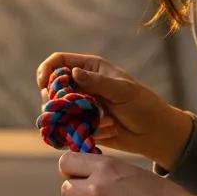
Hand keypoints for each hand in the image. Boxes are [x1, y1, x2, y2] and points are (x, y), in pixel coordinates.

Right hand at [37, 53, 190, 168]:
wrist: (153, 134)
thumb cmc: (143, 106)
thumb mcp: (123, 91)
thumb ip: (97, 82)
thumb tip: (72, 72)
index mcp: (90, 68)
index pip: (59, 61)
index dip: (47, 70)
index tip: (44, 84)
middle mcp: (82, 85)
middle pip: (51, 87)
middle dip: (54, 99)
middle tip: (66, 109)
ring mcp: (80, 106)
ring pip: (56, 110)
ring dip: (69, 118)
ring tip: (96, 123)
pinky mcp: (80, 125)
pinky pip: (65, 128)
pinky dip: (77, 132)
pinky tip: (99, 133)